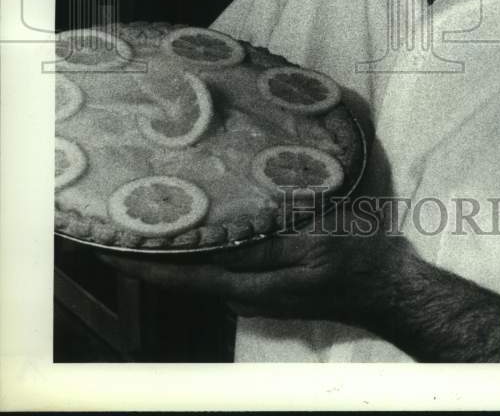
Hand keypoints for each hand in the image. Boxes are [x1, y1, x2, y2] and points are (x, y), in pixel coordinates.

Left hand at [98, 202, 395, 323]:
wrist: (389, 286)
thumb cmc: (355, 262)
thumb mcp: (311, 244)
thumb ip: (262, 246)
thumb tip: (211, 241)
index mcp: (249, 287)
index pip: (180, 278)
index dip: (140, 265)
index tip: (103, 247)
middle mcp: (244, 292)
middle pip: (185, 274)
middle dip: (152, 251)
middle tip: (123, 215)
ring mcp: (258, 288)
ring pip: (203, 268)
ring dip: (177, 245)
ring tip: (152, 212)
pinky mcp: (271, 279)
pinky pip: (226, 262)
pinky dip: (206, 243)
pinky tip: (205, 218)